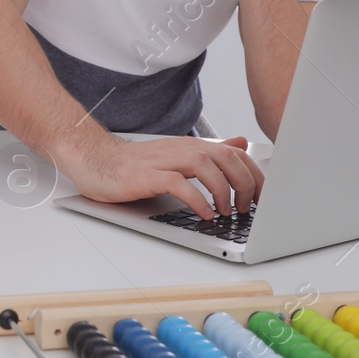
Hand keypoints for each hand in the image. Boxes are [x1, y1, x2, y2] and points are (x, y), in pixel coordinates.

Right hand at [67, 134, 263, 218]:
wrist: (95, 160)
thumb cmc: (135, 164)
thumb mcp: (178, 155)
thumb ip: (210, 151)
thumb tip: (241, 143)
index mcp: (191, 146)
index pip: (235, 152)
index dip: (255, 174)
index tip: (263, 197)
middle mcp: (182, 150)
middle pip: (227, 157)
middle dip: (245, 183)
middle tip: (246, 207)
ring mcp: (164, 161)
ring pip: (207, 166)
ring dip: (223, 191)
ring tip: (225, 211)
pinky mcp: (147, 175)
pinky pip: (179, 184)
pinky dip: (197, 200)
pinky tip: (203, 214)